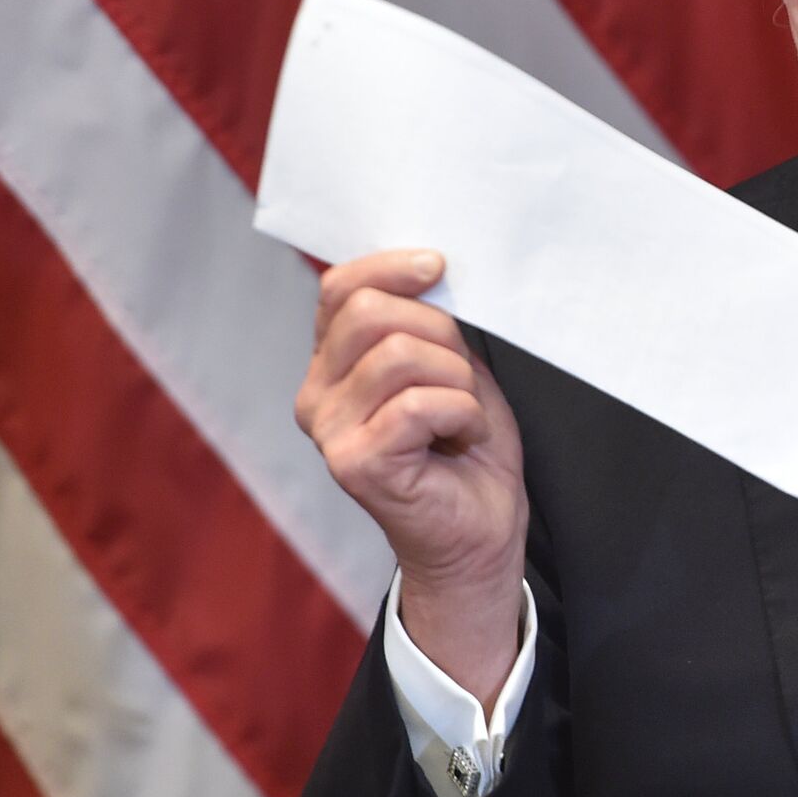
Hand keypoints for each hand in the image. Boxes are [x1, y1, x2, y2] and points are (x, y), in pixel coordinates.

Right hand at [295, 250, 527, 707]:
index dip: (390, 267)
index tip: (439, 266)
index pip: (339, 289)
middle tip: (464, 376)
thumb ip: (426, 321)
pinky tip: (462, 438)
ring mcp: (329, 433)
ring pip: (400, 355)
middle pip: (370, 314)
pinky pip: (417, 404)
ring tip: (463, 415)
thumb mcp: (450, 365)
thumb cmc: (467, 447)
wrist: (481, 532)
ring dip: (457, 379)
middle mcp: (316, 396)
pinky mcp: (355, 465)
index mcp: (331, 364)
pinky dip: (460, 413)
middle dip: (440, 332)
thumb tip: (429, 264)